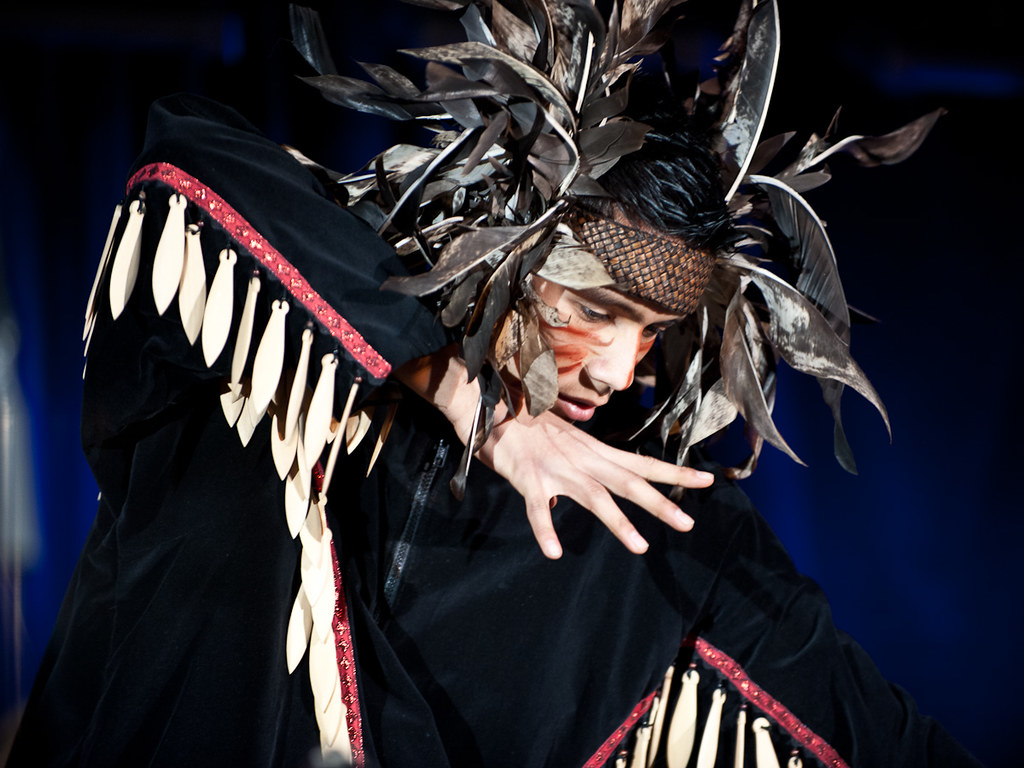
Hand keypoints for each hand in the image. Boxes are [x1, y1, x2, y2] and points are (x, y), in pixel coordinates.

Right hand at [477, 406, 713, 558]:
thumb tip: (594, 477)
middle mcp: (583, 459)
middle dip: (660, 503)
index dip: (675, 472)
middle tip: (687, 523)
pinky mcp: (530, 479)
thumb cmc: (528, 425)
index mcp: (594, 451)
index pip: (643, 463)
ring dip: (619, 522)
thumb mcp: (567, 440)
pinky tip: (554, 552)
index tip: (707, 480)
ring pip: (595, 498)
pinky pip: (537, 510)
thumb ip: (584, 459)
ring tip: (640, 547)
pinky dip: (545, 530)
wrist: (492, 408)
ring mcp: (558, 470)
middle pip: (629, 482)